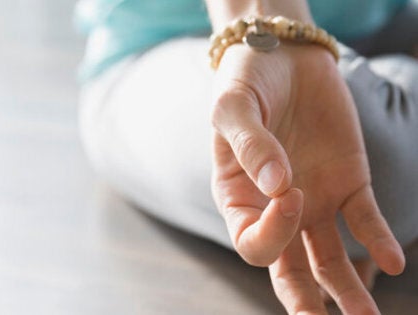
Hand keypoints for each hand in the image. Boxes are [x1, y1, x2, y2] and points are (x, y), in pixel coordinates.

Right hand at [210, 43, 405, 313]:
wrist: (283, 54)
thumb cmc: (245, 81)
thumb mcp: (233, 107)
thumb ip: (250, 144)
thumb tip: (278, 187)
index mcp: (237, 198)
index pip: (254, 240)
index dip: (273, 229)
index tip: (290, 189)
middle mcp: (275, 208)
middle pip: (289, 269)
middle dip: (306, 302)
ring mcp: (313, 199)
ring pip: (329, 258)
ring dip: (349, 291)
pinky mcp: (348, 182)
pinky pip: (364, 220)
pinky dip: (378, 241)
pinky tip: (393, 262)